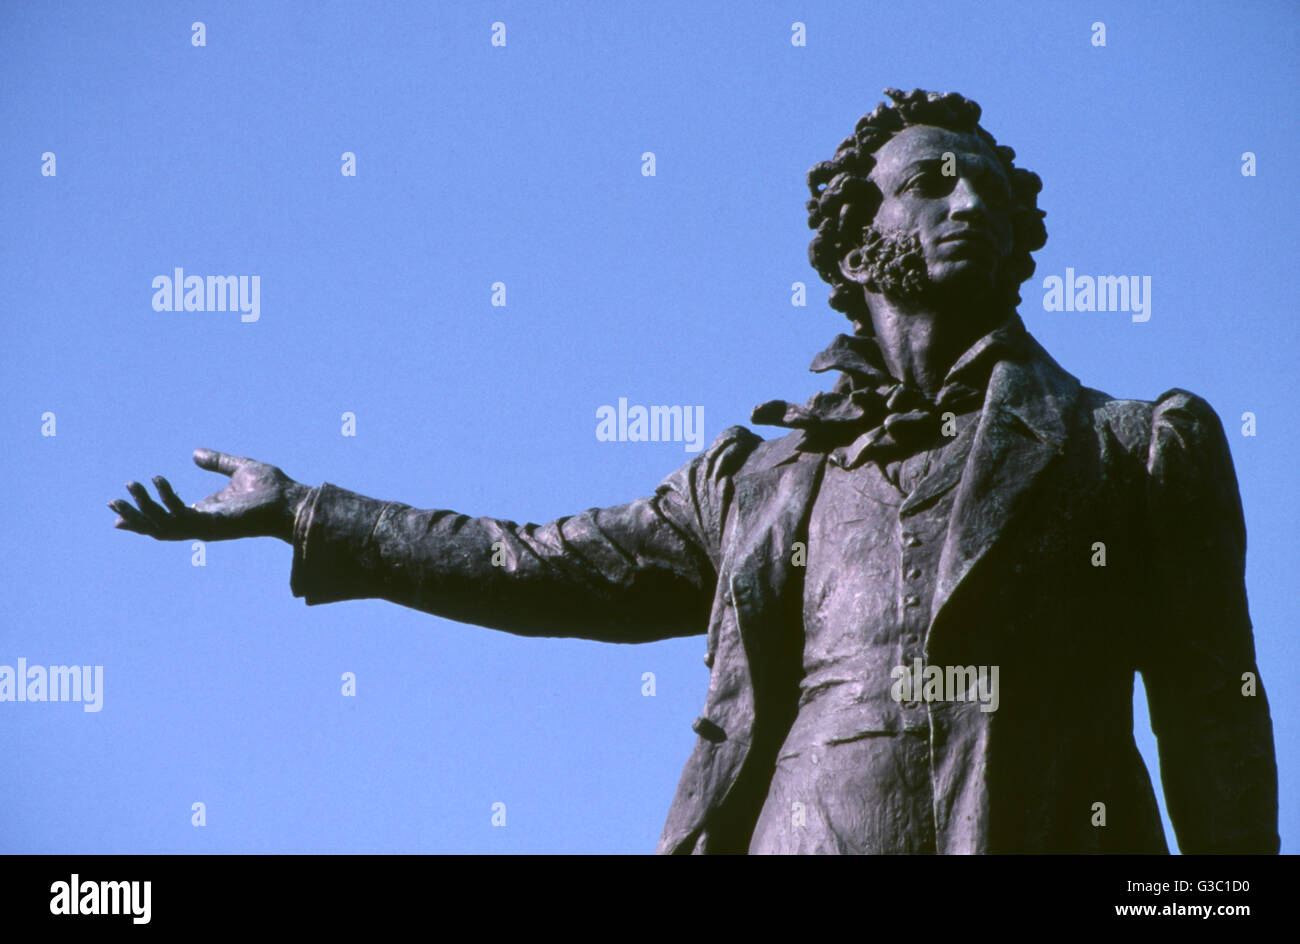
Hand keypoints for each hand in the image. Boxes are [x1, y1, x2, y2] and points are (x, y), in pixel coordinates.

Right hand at [109, 448, 309, 542]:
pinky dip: (166, 501)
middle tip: (113, 500)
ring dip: (142, 509)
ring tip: (130, 486)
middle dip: (134, 516)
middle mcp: (202, 523)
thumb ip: (216, 462)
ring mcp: (206, 527)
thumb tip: (194, 453)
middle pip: (157, 527)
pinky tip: (157, 480)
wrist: (292, 499)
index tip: (116, 511)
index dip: (142, 515)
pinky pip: (180, 517)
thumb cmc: (272, 489)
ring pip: (162, 526)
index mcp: (205, 513)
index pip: (166, 518)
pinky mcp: (213, 525)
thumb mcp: (238, 469)